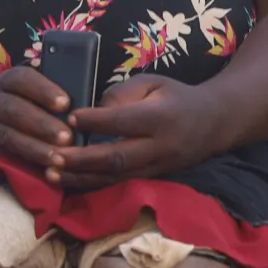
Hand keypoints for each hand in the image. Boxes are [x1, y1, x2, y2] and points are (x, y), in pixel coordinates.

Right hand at [0, 66, 76, 170]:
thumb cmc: (23, 104)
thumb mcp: (31, 93)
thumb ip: (52, 96)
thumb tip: (84, 103)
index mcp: (8, 81)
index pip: (22, 79)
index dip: (43, 90)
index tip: (65, 103)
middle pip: (14, 109)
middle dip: (42, 124)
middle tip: (67, 137)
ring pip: (7, 136)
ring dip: (33, 148)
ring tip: (57, 159)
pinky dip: (21, 163)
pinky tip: (41, 170)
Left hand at [54, 75, 223, 189]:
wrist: (216, 123)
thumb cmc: (177, 97)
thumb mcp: (153, 83)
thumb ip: (123, 93)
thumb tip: (92, 111)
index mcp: (162, 117)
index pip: (125, 121)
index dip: (96, 120)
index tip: (69, 118)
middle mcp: (161, 146)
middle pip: (119, 156)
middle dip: (83, 159)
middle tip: (53, 156)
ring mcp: (158, 167)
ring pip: (117, 177)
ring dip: (82, 177)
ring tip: (52, 174)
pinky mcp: (153, 179)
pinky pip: (120, 184)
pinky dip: (93, 184)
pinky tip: (68, 181)